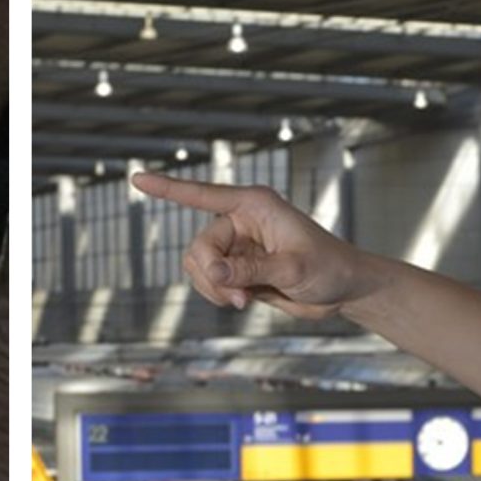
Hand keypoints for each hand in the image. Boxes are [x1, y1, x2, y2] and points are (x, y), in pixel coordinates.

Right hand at [127, 173, 376, 317]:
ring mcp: (237, 245)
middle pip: (198, 246)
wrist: (344, 290)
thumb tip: (210, 270)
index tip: (136, 178)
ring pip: (198, 266)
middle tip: (238, 298)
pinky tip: (245, 301)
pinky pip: (209, 281)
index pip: (202, 195)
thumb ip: (250, 269)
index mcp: (254, 205)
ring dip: (214, 289)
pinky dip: (219, 295)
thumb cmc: (329, 268)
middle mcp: (241, 221)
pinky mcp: (238, 267)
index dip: (168, 188)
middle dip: (211, 276)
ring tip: (243, 302)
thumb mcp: (292, 269)